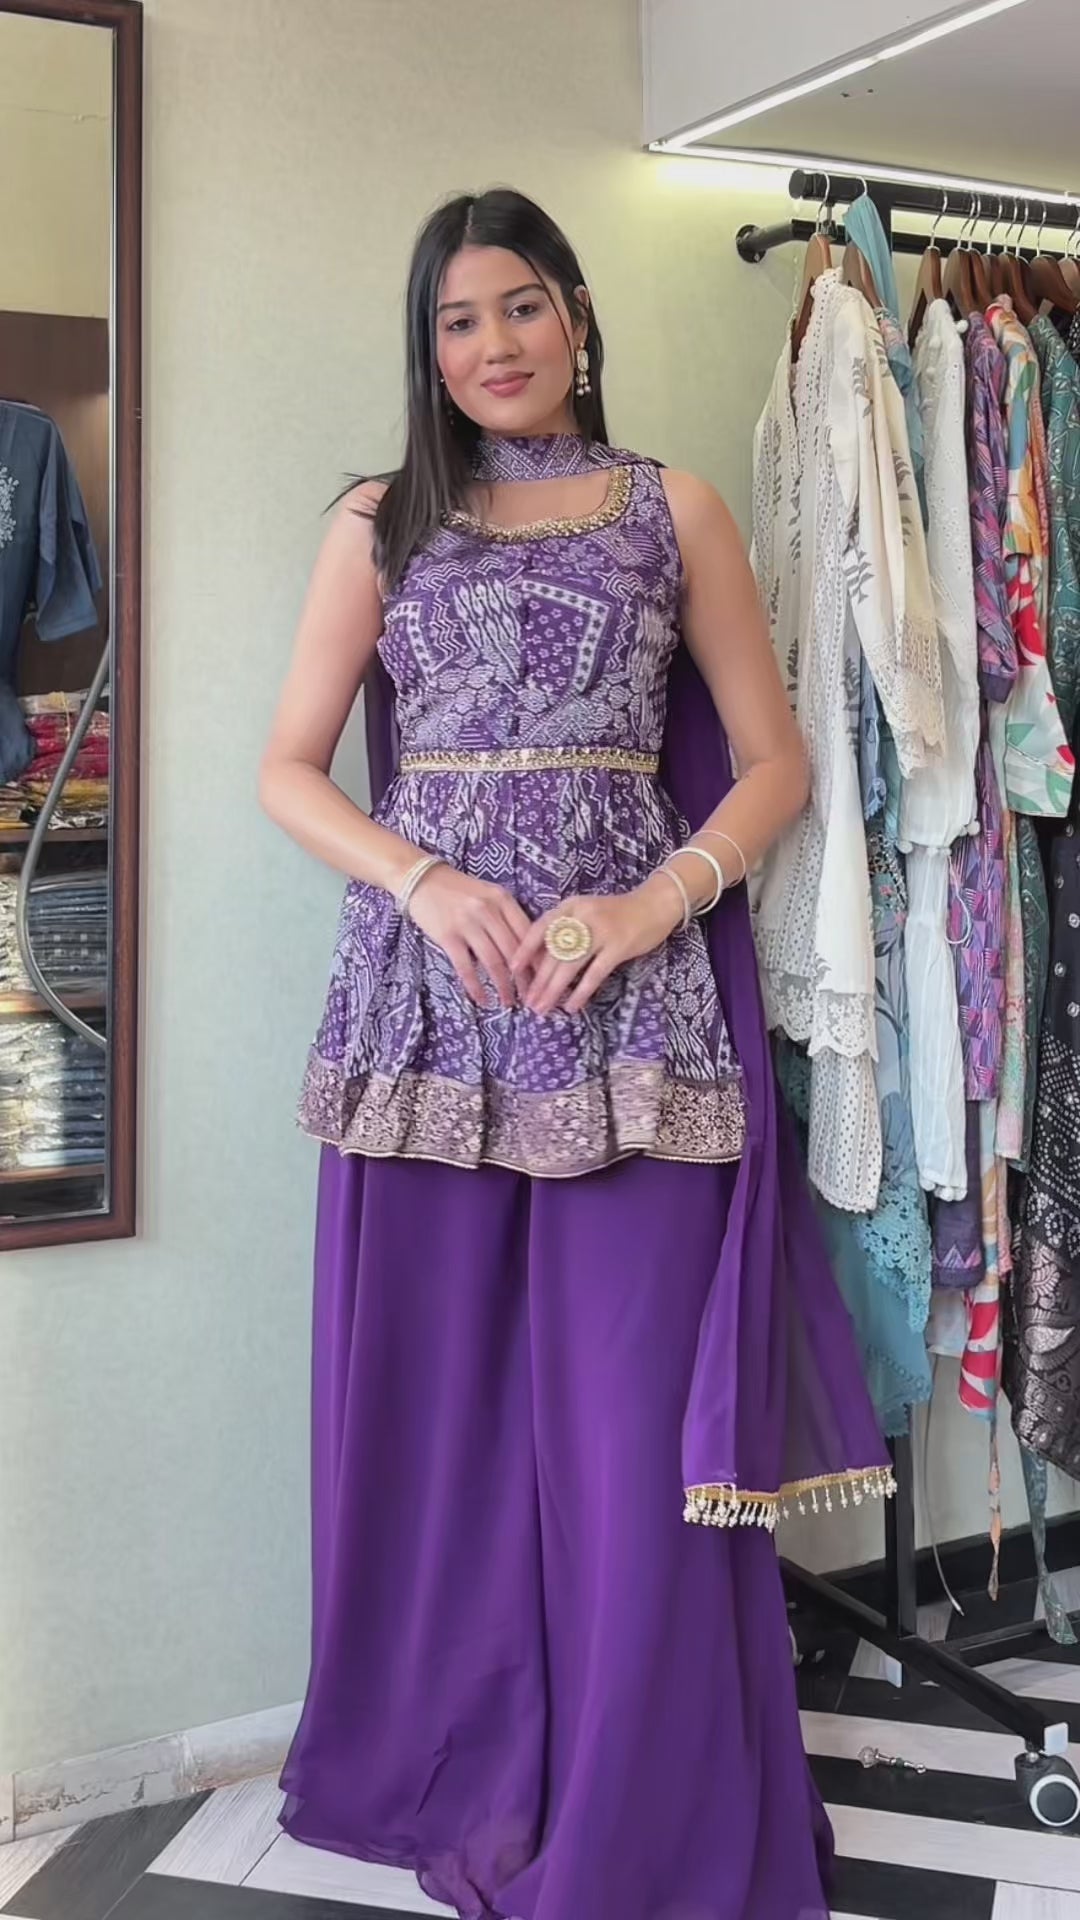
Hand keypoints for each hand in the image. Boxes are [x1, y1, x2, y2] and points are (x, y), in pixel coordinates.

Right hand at [406, 863, 534, 1008]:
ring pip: (493, 962)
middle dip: (524, 978)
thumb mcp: (488, 895)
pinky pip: (466, 967)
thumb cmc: (458, 890)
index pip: (528, 932)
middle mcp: (488, 909)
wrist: (422, 879)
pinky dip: (476, 987)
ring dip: (504, 986)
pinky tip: (483, 1000)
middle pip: (513, 950)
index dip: (537, 958)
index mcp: (503, 899)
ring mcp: (468, 923)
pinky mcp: (448, 936)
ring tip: (509, 1002)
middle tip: (531, 997)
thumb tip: (524, 953)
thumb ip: (505, 917)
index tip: (545, 978)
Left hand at [512, 875, 683, 1015]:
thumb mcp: (586, 911)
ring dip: (554, 989)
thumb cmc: (617, 912)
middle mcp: (582, 916)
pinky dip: (581, 992)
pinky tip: (572, 1006)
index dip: (524, 949)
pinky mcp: (618, 946)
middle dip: (538, 980)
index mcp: (571, 906)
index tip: (512, 969)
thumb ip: (566, 928)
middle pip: (553, 952)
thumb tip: (541, 961)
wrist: (655, 904)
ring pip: (569, 965)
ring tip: (544, 1007)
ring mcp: (600, 931)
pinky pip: (594, 974)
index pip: (540, 927)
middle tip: (528, 1002)